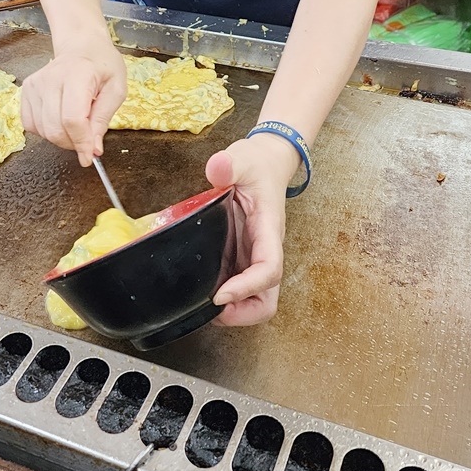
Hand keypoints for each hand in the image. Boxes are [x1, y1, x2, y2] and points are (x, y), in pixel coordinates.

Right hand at [20, 35, 126, 166]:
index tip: (90, 156)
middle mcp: (50, 78)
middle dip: (73, 144)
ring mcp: (35, 84)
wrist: (81, 46)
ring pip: (43, 131)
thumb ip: (103, 120)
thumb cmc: (102, 66)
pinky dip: (46, 131)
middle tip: (87, 141)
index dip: (81, 143)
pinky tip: (60, 119)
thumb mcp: (116, 90)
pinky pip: (31, 125)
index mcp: (77, 74)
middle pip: (55, 129)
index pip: (72, 119)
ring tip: (76, 126)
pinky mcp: (26, 90)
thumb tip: (93, 150)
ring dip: (61, 138)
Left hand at [205, 134, 300, 325]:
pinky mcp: (243, 257)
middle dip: (243, 313)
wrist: (267, 162)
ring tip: (202, 307)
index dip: (247, 287)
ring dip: (234, 311)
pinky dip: (225, 299)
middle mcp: (265, 249)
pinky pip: (240, 288)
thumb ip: (229, 163)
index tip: (219, 295)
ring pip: (256, 299)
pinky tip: (201, 293)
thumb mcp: (242, 157)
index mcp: (268, 229)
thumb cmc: (257, 164)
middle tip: (210, 311)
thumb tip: (217, 168)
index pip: (269, 268)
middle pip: (268, 298)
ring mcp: (254, 256)